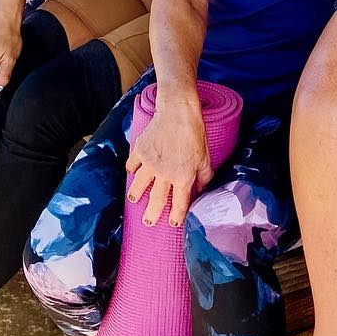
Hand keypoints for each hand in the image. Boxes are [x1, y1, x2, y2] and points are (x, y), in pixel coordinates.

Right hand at [125, 91, 211, 226]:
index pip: (179, 203)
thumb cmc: (194, 133)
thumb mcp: (205, 157)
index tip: (173, 223)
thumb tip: (200, 189)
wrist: (178, 112)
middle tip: (148, 222)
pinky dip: (131, 170)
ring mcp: (150, 163)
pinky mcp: (140, 151)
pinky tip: (131, 173)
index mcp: (182, 177)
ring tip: (134, 199)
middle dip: (152, 214)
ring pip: (140, 185)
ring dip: (136, 194)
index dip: (176, 216)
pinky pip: (132, 165)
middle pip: (157, 200)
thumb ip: (204, 176)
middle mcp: (164, 174)